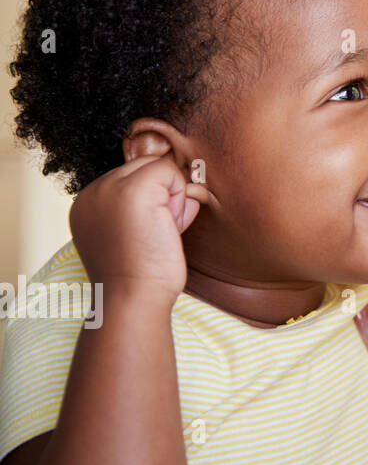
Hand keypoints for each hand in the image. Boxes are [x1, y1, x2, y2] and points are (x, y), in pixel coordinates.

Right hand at [68, 155, 213, 300]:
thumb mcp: (133, 232)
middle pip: (145, 166)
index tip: (147, 233)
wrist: (133, 298)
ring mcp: (109, 188)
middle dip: (164, 195)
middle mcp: (92, 191)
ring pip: (159, 166)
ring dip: (173, 197)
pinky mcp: (132, 189)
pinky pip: (170, 169)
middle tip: (157, 232)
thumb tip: (181, 182)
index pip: (132, 177)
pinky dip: (180, 196)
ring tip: (160, 231)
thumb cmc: (142, 276)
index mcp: (88, 203)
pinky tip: (167, 225)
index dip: (153, 201)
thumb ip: (145, 204)